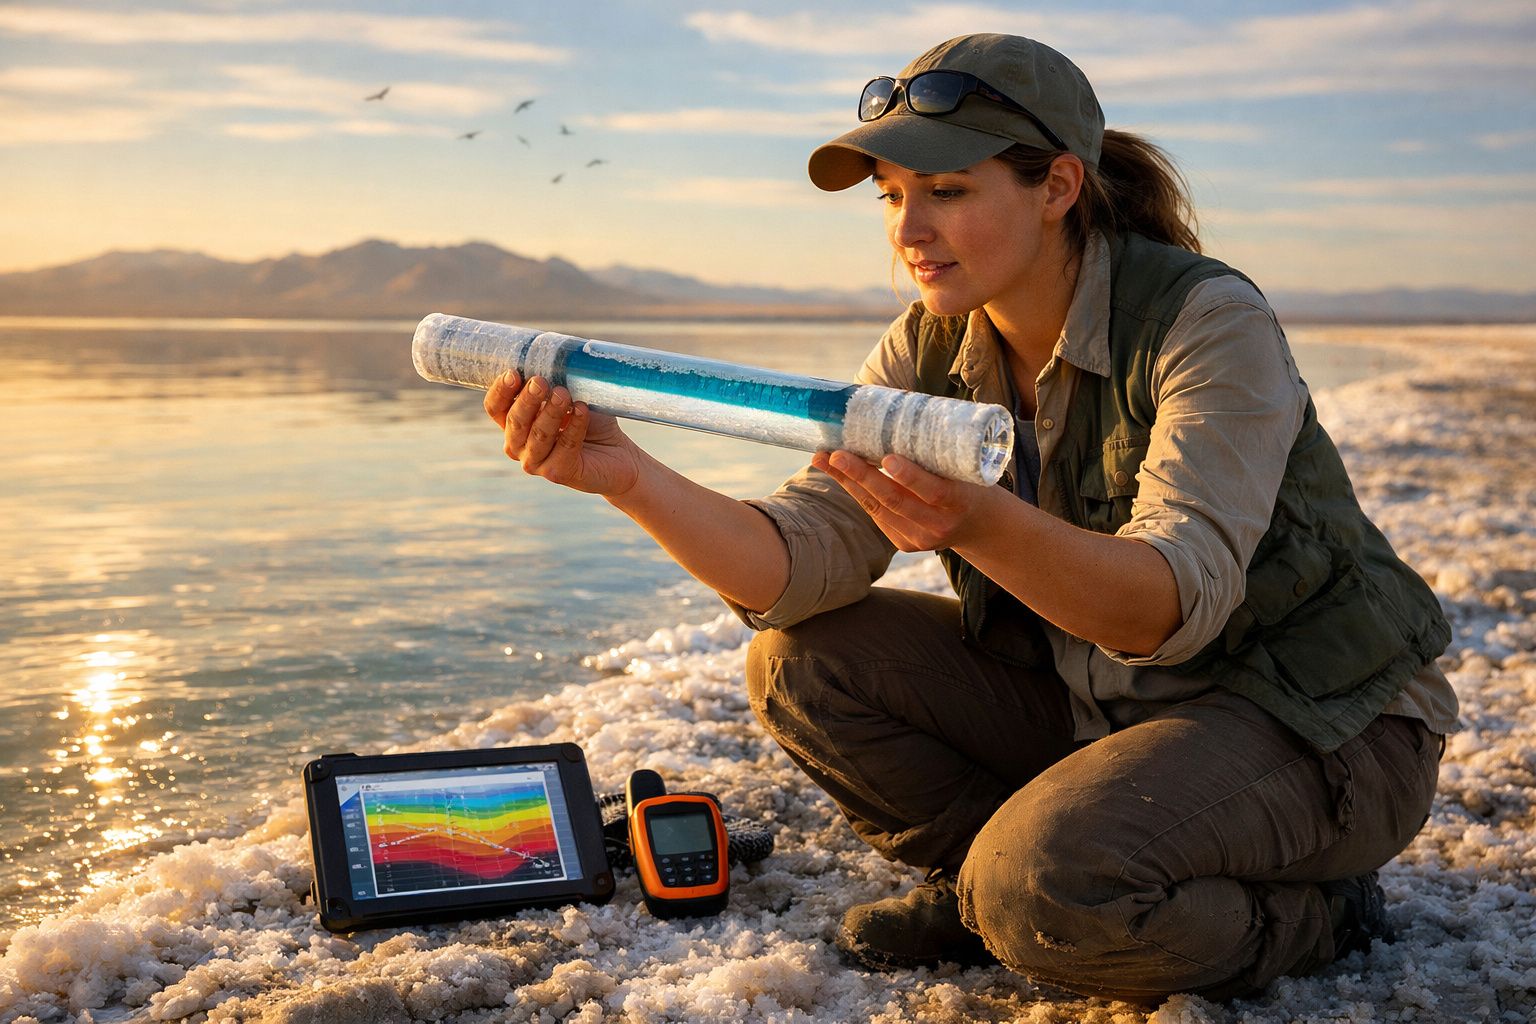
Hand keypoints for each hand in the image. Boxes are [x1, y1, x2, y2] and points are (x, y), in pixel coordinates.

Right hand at [484, 370, 642, 495]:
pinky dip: (575, 426)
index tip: (513, 373)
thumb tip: (552, 358)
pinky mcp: (558, 472)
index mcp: (514, 424)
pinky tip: (583, 409)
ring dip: (551, 412)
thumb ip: (555, 380)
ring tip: (564, 394)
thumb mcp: (570, 394)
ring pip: (538, 435)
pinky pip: (565, 446)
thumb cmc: (587, 420)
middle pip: (515, 421)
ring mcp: (536, 462)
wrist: (618, 454)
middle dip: (527, 399)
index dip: (500, 391)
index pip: (495, 408)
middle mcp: (518, 445)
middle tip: (541, 381)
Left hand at [813, 449, 997, 552]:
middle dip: (861, 476)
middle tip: (836, 454)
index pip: (933, 490)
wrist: (978, 525)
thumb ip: (936, 449)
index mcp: (959, 501)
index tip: (887, 457)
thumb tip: (895, 409)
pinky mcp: (905, 544)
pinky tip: (840, 473)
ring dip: (847, 482)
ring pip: (877, 508)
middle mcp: (939, 524)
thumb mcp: (963, 466)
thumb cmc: (967, 481)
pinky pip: (876, 514)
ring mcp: (920, 538)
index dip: (910, 476)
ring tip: (823, 459)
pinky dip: (857, 492)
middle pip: (894, 500)